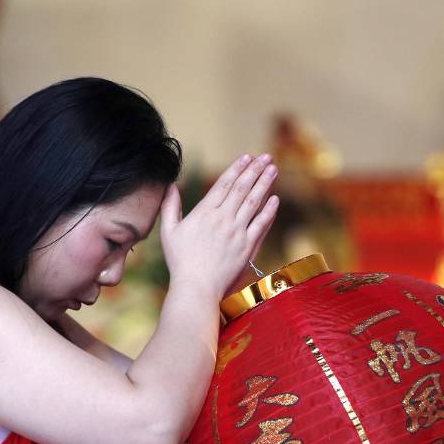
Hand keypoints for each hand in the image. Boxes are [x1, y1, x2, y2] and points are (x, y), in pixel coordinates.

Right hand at [160, 154, 279, 299]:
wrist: (196, 286)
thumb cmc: (180, 261)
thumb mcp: (168, 231)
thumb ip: (170, 207)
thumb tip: (170, 185)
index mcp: (204, 212)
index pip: (224, 184)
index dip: (237, 168)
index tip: (246, 157)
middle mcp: (223, 218)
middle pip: (242, 188)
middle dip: (255, 170)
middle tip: (266, 157)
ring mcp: (237, 232)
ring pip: (254, 202)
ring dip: (265, 184)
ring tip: (273, 170)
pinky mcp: (247, 246)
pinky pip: (261, 224)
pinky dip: (269, 211)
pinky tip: (274, 199)